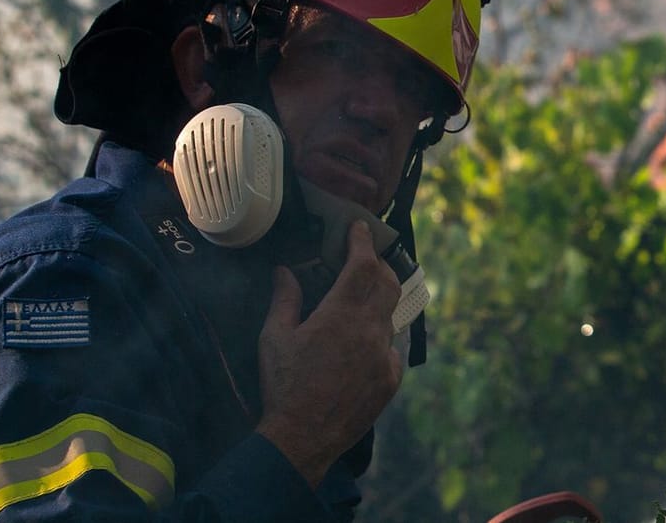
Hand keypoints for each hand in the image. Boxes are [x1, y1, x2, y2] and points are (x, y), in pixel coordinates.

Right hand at [254, 221, 403, 486]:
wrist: (303, 437)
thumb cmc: (283, 385)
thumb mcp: (274, 338)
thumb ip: (284, 299)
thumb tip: (285, 270)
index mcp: (341, 315)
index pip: (363, 265)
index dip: (363, 242)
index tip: (360, 228)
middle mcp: (370, 331)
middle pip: (387, 283)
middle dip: (377, 265)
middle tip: (363, 258)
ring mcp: (385, 356)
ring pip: (389, 316)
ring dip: (377, 302)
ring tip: (359, 301)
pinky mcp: (391, 379)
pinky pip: (391, 348)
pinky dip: (378, 338)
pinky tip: (361, 343)